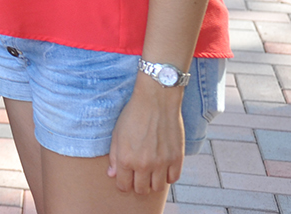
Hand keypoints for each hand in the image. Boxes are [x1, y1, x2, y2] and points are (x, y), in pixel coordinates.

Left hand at [108, 76, 184, 193]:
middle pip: (141, 189)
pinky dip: (167, 176)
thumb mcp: (117, 134)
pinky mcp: (177, 158)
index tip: (125, 178)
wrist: (156, 101)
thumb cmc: (133, 115)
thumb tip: (112, 175)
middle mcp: (144, 164)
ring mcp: (162, 163)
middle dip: (137, 184)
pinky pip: (173, 179)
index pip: (124, 185)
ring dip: (152, 182)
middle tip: (138, 175)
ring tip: (150, 171)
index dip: (123, 184)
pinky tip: (163, 166)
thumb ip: (114, 156)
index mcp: (126, 159)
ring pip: (157, 188)